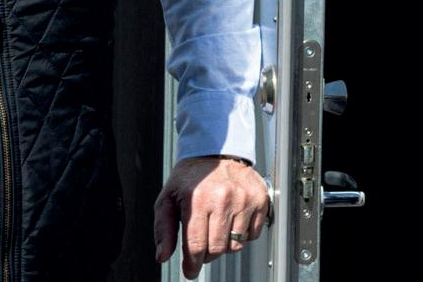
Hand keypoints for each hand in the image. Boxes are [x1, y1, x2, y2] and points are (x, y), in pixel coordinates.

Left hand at [151, 154, 268, 279]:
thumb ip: (163, 229)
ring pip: (236, 245)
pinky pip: (253, 235)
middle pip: (217, 249)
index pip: (196, 246)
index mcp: (198, 199)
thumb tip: (162, 256)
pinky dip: (242, 235)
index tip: (190, 271)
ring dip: (225, 245)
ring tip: (217, 228)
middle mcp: (223, 199)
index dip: (191, 265)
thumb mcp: (168, 199)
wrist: (216, 152)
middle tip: (202, 246)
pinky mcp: (260, 200)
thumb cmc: (190, 178)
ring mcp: (244, 200)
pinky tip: (233, 221)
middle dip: (207, 255)